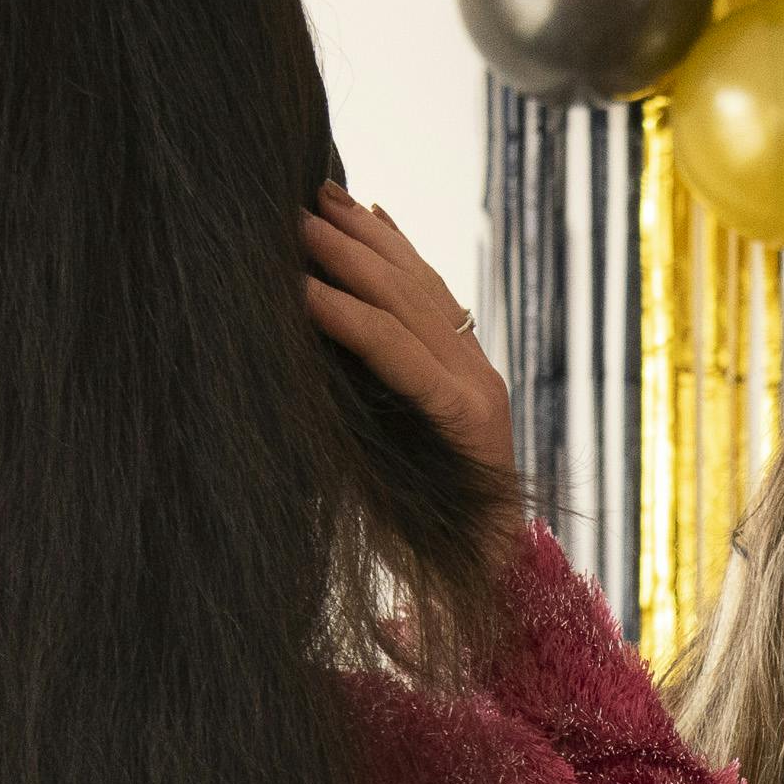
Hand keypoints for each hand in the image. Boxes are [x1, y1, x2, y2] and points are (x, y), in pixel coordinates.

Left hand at [305, 186, 513, 507]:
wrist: (485, 585)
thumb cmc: (430, 525)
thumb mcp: (394, 443)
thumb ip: (375, 394)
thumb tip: (315, 345)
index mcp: (463, 374)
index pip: (424, 287)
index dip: (381, 240)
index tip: (335, 201)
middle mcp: (475, 373)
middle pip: (413, 283)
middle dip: (356, 236)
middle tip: (305, 198)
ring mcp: (475, 392)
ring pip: (405, 306)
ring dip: (347, 261)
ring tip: (299, 227)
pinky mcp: (465, 418)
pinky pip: (397, 356)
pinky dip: (350, 322)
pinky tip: (309, 295)